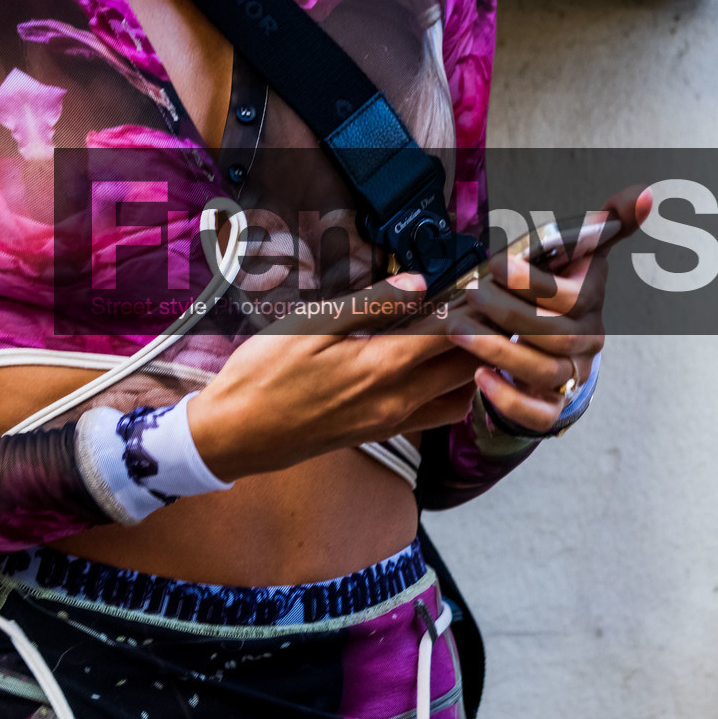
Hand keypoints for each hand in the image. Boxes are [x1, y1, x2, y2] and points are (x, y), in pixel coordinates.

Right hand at [186, 273, 481, 481]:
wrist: (235, 435)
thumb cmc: (263, 376)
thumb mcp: (311, 325)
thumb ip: (370, 303)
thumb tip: (418, 283)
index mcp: (382, 368)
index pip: (453, 335)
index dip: (474, 307)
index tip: (482, 282)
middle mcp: (397, 401)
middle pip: (467, 369)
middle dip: (481, 335)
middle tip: (479, 304)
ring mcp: (390, 423)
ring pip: (458, 398)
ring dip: (469, 367)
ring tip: (459, 335)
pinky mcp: (379, 434)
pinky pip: (434, 416)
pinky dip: (448, 391)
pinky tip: (428, 367)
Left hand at [442, 187, 650, 435]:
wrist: (555, 344)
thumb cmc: (559, 291)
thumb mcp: (581, 254)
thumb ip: (605, 223)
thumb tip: (646, 192)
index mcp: (592, 302)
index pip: (572, 296)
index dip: (532, 282)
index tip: (495, 263)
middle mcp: (588, 341)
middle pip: (555, 334)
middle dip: (506, 312)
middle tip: (470, 293)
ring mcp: (572, 376)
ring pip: (543, 371)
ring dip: (497, 349)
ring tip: (458, 328)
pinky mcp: (552, 406)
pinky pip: (539, 414)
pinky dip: (509, 400)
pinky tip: (479, 378)